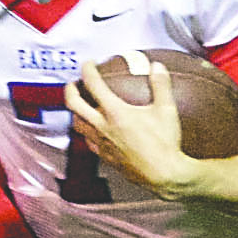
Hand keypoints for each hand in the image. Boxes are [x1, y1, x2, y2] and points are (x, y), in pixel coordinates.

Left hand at [65, 59, 195, 197]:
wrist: (163, 174)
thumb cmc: (165, 142)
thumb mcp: (166, 109)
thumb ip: (160, 84)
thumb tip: (156, 66)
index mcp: (115, 113)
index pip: (94, 85)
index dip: (88, 70)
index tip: (89, 63)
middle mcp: (102, 127)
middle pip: (74, 105)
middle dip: (70, 90)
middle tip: (73, 83)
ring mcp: (101, 144)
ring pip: (78, 125)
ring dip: (75, 112)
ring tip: (80, 106)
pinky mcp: (104, 157)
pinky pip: (88, 141)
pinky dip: (86, 131)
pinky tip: (94, 130)